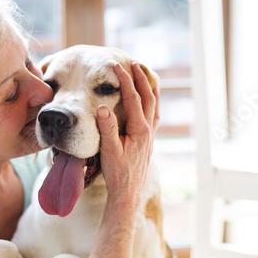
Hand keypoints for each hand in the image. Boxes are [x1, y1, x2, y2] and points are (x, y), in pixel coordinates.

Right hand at [96, 62, 159, 207]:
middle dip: (141, 79)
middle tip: (134, 64)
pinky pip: (154, 116)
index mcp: (140, 130)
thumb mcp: (109, 151)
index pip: (133, 98)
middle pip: (148, 98)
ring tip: (147, 77)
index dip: (125, 81)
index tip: (116, 67)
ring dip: (150, 89)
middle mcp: (148, 131)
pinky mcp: (148, 142)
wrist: (127, 193)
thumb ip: (107, 128)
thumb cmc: (117, 173)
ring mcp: (150, 136)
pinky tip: (149, 103)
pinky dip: (152, 104)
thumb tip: (102, 107)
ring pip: (154, 106)